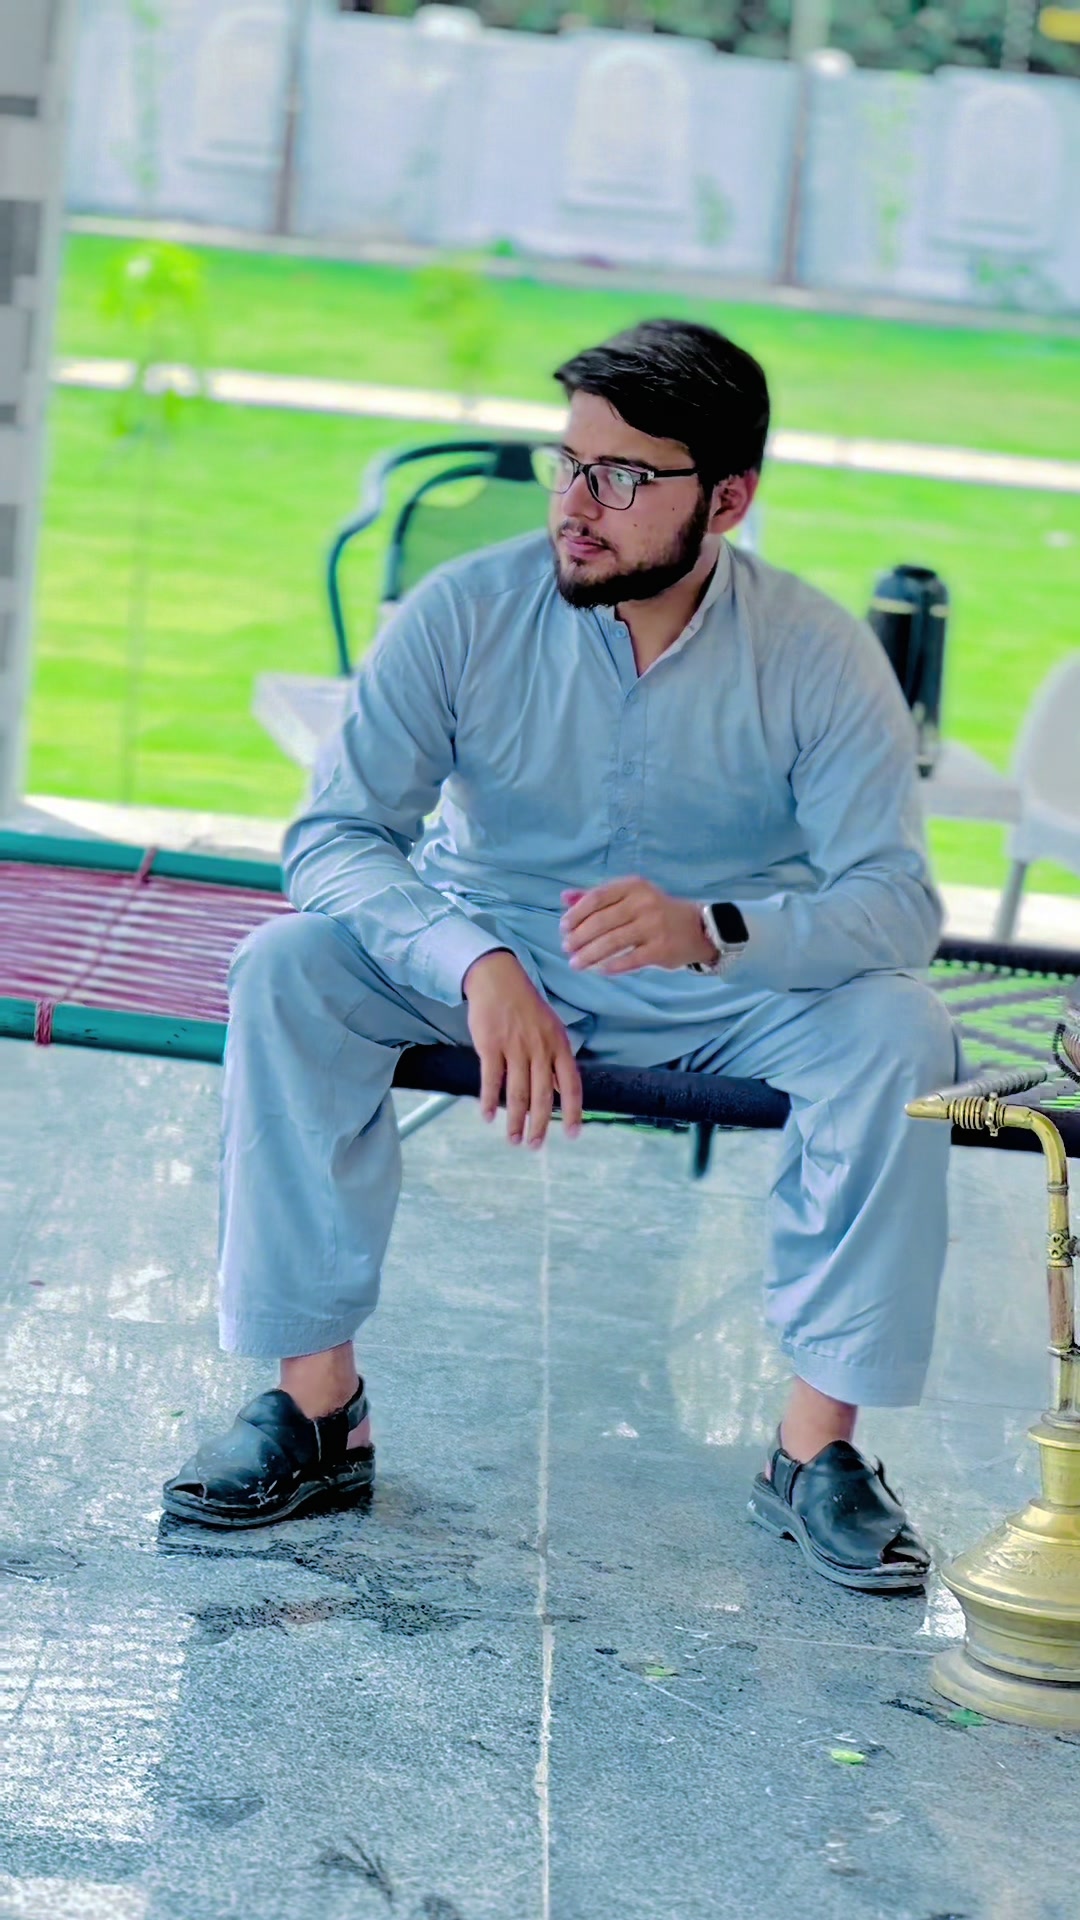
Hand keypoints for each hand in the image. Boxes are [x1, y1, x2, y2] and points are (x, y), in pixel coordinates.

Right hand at [462, 950, 581, 1147]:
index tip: (573, 1134)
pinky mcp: (491, 1045)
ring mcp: (515, 1047)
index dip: (574, 1111)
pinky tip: (487, 1116)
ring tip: (513, 1140)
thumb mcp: (551, 1029)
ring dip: (515, 1121)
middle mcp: (540, 1049)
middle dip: (540, 1125)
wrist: (499, 979)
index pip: (571, 1084)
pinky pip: (491, 1079)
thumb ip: (556, 1060)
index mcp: (559, 1046)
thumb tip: (561, 1091)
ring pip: (517, 1093)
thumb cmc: (526, 1007)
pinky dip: (489, 1100)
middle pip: (543, 1096)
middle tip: (535, 1146)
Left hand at [560, 878, 712, 974]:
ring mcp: (654, 926)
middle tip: (566, 948)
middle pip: (602, 921)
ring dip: (589, 955)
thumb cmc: (656, 911)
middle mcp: (644, 903)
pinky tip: (600, 970)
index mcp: (633, 886)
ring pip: (613, 942)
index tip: (563, 928)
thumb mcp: (630, 897)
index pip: (596, 897)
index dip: (576, 914)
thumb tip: (565, 898)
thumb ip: (598, 897)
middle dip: (579, 937)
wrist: (698, 928)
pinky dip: (612, 966)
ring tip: (575, 964)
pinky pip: (631, 959)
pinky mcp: (661, 949)